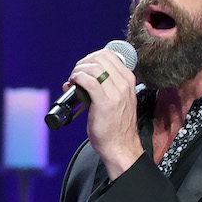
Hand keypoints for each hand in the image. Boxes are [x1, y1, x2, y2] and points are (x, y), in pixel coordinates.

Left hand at [68, 46, 142, 179]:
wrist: (120, 145)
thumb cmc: (116, 126)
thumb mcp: (116, 100)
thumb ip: (101, 88)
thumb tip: (77, 80)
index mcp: (128, 80)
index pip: (109, 55)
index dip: (91, 57)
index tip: (83, 68)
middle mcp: (124, 83)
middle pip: (100, 57)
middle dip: (83, 62)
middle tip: (76, 74)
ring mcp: (116, 92)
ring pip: (94, 67)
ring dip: (79, 70)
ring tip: (73, 79)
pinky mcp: (105, 102)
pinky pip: (89, 81)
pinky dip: (78, 78)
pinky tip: (73, 82)